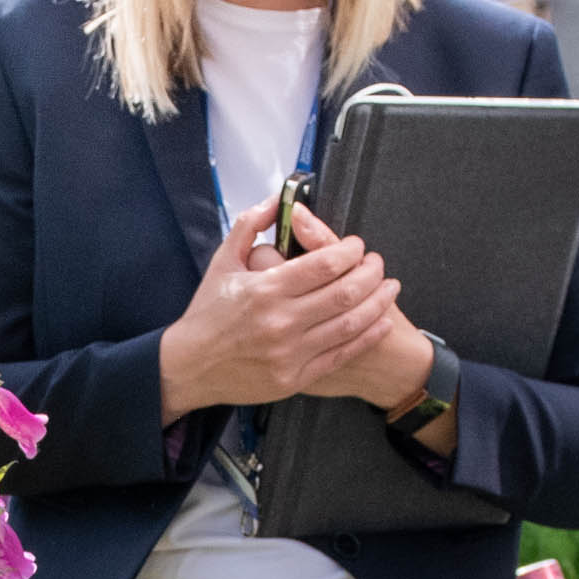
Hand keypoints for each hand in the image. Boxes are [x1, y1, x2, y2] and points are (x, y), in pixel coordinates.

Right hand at [158, 201, 416, 416]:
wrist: (189, 366)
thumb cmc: (207, 314)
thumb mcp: (222, 262)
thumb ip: (248, 225)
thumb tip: (277, 200)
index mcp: (265, 289)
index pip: (324, 264)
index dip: (350, 251)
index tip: (357, 246)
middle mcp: (280, 321)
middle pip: (345, 292)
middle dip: (370, 273)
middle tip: (377, 263)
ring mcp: (289, 353)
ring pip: (350, 324)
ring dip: (378, 303)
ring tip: (390, 287)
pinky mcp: (295, 378)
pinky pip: (342, 354)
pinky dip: (368, 336)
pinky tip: (382, 322)